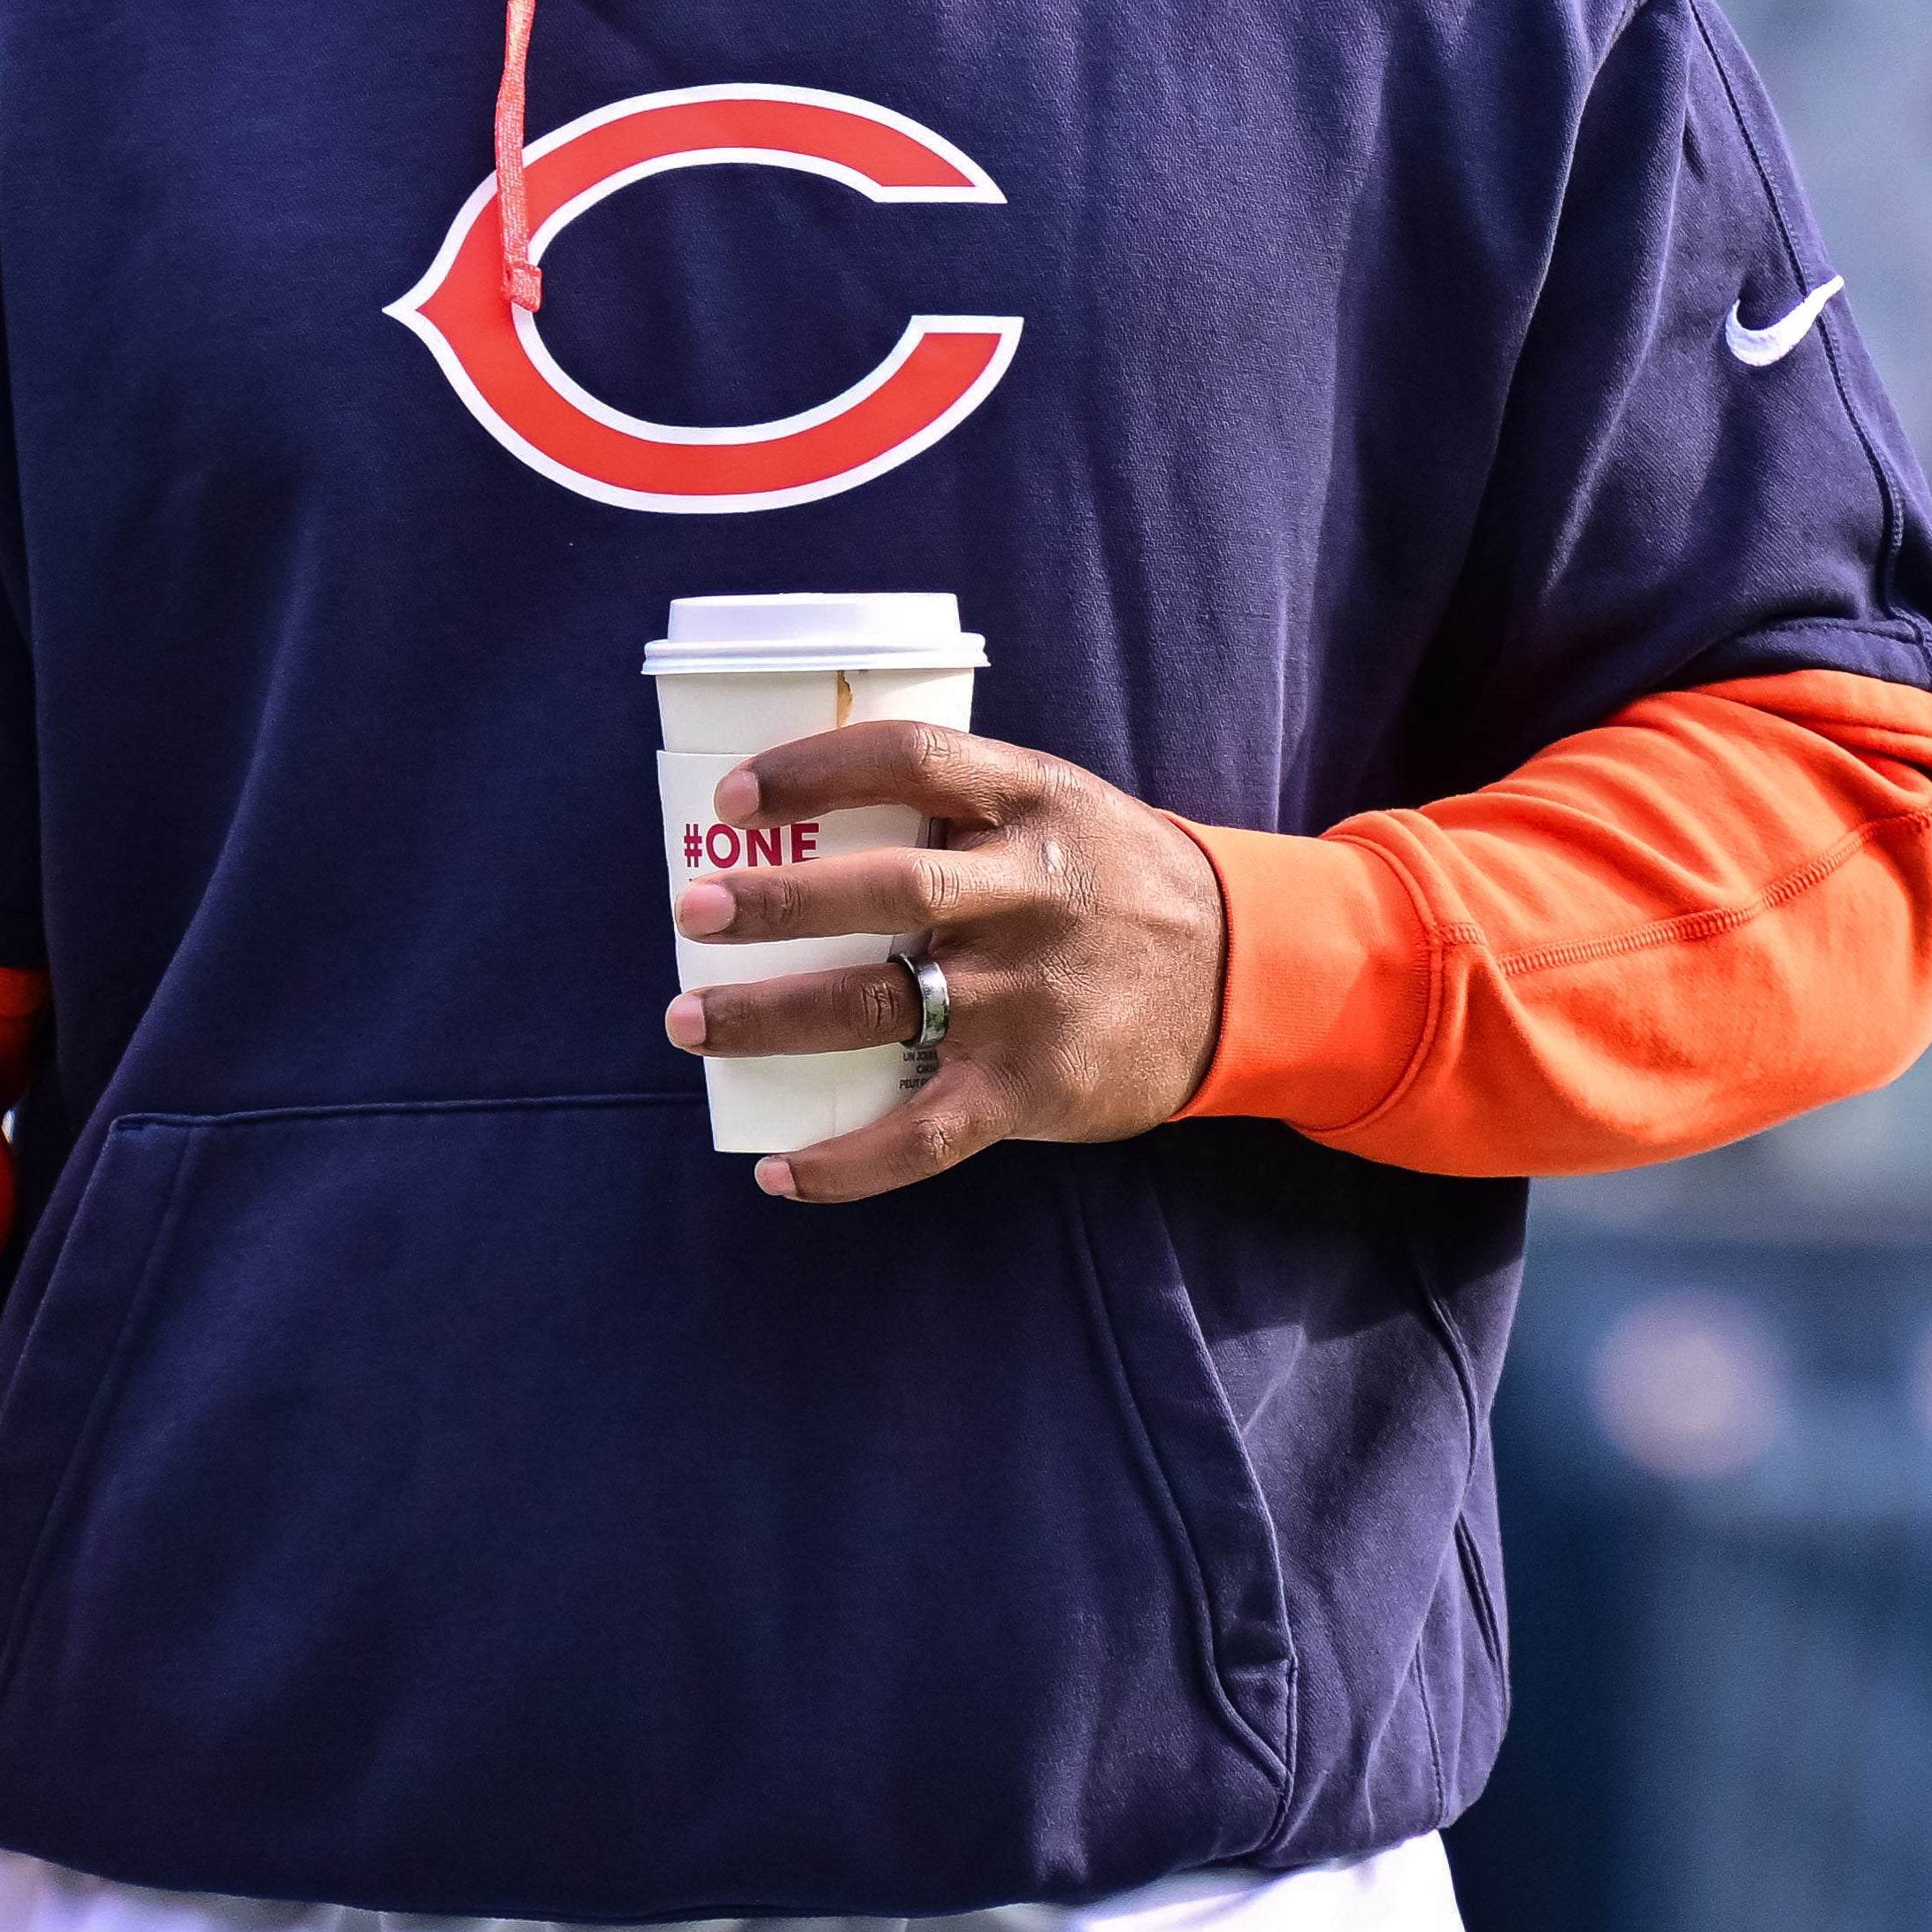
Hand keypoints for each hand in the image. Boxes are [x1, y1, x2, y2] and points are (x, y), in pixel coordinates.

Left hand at [666, 721, 1231, 1205]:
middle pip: (884, 891)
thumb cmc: (1115, 882)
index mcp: (1030, 804)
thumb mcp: (1058, 807)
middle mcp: (1028, 894)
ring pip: (879, 1008)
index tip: (733, 799)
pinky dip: (845, 1161)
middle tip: (692, 910)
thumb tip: (807, 811)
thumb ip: (959, 805)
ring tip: (690, 1022)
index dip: (811, 771)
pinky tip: (778, 1171)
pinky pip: (923, 1134)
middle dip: (776, 902)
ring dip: (770, 1018)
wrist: (1241, 975)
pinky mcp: (1033, 1085)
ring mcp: (1029, 995)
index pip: (909, 760)